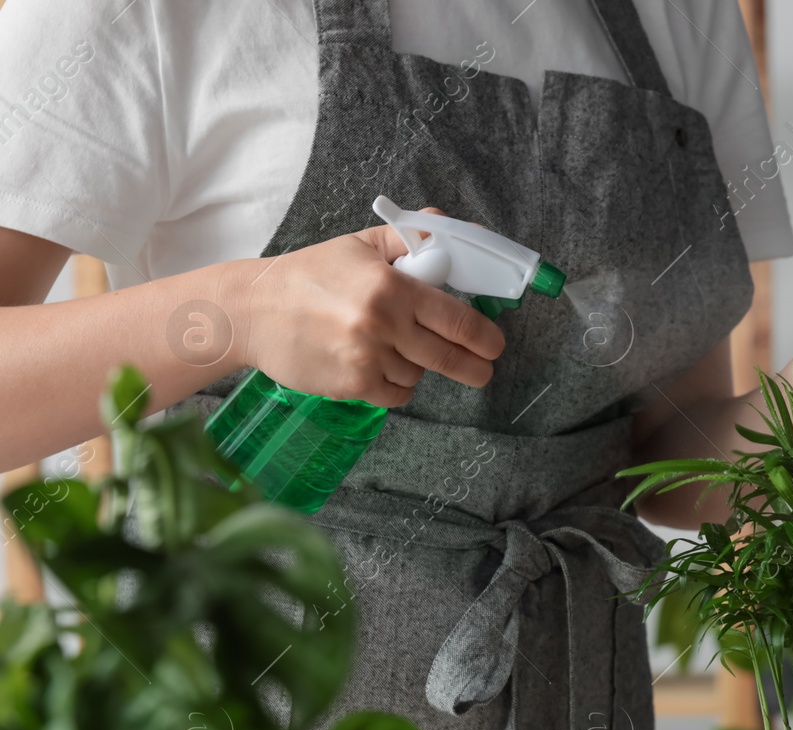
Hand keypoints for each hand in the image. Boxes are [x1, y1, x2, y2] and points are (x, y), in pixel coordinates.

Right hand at [226, 209, 504, 406]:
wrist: (252, 311)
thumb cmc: (309, 275)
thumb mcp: (359, 245)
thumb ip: (407, 238)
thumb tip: (447, 226)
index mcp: (392, 286)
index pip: (458, 319)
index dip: (486, 337)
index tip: (495, 345)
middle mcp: (383, 323)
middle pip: (451, 356)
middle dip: (475, 367)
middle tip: (483, 369)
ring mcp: (368, 357)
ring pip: (419, 373)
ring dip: (416, 365)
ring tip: (388, 346)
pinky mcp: (352, 384)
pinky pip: (396, 394)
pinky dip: (394, 385)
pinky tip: (376, 366)